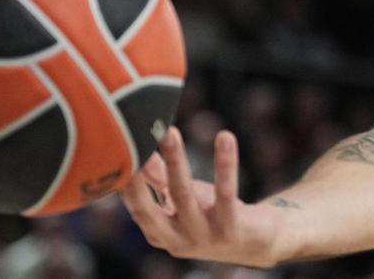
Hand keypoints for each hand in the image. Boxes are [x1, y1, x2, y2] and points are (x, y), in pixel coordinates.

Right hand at [120, 127, 283, 266]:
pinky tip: (225, 137)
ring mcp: (203, 237)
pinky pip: (226, 193)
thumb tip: (137, 148)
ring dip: (175, 160)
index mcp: (158, 233)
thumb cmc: (212, 215)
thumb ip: (158, 178)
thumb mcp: (183, 197)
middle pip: (149, 207)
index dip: (124, 181)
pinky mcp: (231, 230)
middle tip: (133, 141)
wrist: (257, 242)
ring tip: (170, 132)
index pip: (134, 206)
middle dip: (139, 175)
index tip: (116, 150)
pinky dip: (224, 163)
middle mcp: (176, 239)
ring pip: (184, 195)